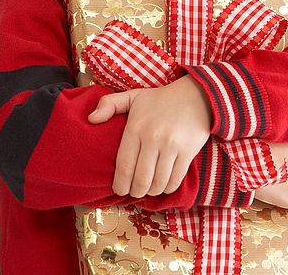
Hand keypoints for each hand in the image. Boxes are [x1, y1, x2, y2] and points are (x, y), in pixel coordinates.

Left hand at [88, 75, 211, 197]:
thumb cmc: (161, 99)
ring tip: (149, 188)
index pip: (124, 166)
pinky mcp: (188, 151)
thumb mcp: (133, 96)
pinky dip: (168, 188)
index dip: (120, 184)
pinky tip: (164, 185)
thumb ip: (109, 104)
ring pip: (158, 183)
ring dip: (152, 191)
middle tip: (135, 192)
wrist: (196, 95)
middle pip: (140, 179)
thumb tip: (91, 119)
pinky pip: (175, 180)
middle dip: (136, 191)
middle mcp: (153, 138)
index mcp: (136, 127)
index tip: (120, 190)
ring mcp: (171, 145)